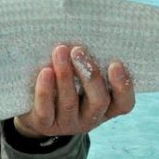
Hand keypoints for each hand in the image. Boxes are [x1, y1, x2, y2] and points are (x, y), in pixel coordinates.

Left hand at [13, 45, 134, 138]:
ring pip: (70, 102)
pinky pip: (46, 110)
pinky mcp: (45, 124)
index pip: (124, 103)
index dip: (123, 86)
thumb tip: (87, 34)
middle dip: (90, 75)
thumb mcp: (81, 78)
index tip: (115, 63)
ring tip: (60, 51)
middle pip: (98, 101)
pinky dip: (45, 90)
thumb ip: (88, 64)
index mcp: (105, 107)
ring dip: (66, 75)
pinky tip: (45, 72)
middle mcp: (90, 118)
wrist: (35, 111)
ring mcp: (68, 124)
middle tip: (78, 50)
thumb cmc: (64, 84)